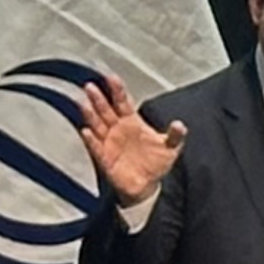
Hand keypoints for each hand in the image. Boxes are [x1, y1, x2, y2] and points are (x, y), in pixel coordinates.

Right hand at [77, 76, 188, 205]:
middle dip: (99, 99)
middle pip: (106, 110)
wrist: (147, 186)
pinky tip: (85, 131)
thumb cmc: (156, 163)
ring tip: (83, 104)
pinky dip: (91, 140)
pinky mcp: (105, 158)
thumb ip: (175, 136)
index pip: (122, 102)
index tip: (111, 77)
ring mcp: (109, 142)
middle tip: (90, 86)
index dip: (117, 90)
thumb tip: (180, 125)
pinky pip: (96, 147)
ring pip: (97, 125)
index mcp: (132, 122)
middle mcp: (117, 129)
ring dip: (90, 115)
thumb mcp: (170, 148)